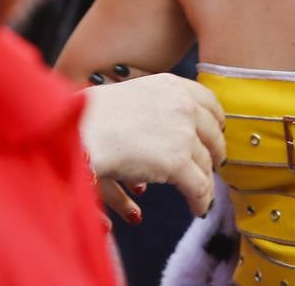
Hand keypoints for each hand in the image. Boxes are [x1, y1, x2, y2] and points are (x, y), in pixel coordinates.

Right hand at [80, 72, 226, 222]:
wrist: (78, 132)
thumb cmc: (90, 117)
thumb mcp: (130, 94)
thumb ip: (155, 104)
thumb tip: (172, 124)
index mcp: (171, 85)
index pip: (208, 102)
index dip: (215, 121)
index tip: (216, 133)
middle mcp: (183, 105)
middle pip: (212, 133)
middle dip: (214, 151)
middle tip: (213, 163)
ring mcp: (183, 133)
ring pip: (206, 162)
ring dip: (206, 179)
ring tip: (203, 191)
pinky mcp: (177, 162)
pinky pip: (199, 186)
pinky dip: (201, 200)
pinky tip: (199, 208)